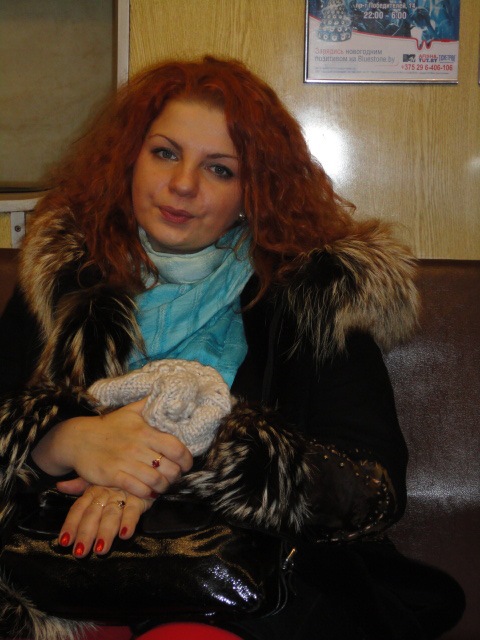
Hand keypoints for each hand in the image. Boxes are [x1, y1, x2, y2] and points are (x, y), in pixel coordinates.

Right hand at [32, 398, 192, 498]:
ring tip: (162, 485)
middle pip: (169, 468)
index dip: (187, 459)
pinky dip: (146, 493)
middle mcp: (137, 447)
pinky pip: (137, 489)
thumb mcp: (131, 411)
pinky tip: (147, 491)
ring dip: (163, 487)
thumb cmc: (109, 426)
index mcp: (145, 431)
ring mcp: (125, 462)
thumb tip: (167, 392)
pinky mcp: (112, 475)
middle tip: (174, 477)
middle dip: (176, 476)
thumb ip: (150, 404)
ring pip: (155, 481)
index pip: (176, 447)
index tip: (186, 464)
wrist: (78, 439)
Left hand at [58, 485, 152, 557]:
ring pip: (111, 515)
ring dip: (105, 532)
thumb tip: (59, 486)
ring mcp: (122, 496)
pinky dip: (129, 522)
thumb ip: (79, 485)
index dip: (71, 524)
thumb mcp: (98, 478)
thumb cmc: (118, 477)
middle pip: (93, 514)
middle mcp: (106, 493)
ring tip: (100, 549)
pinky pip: (133, 511)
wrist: (144, 466)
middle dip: (85, 533)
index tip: (64, 541)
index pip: (79, 508)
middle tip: (80, 552)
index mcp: (94, 490)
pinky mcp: (140, 499)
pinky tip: (124, 534)